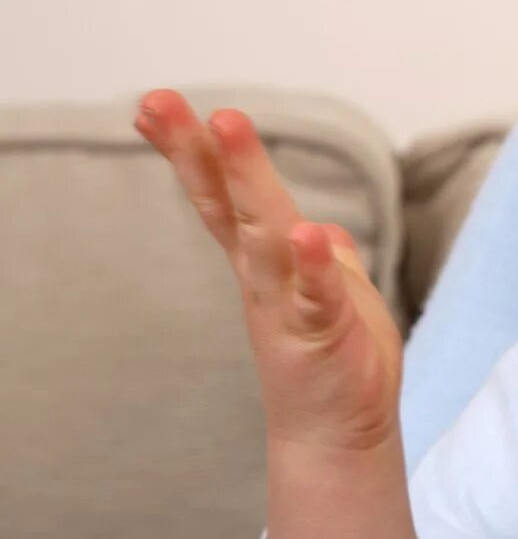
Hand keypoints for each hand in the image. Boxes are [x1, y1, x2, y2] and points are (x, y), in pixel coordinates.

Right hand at [136, 89, 403, 453]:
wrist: (341, 437)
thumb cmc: (336, 361)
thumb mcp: (330, 295)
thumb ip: (321, 259)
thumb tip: (315, 228)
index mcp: (266, 262)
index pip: (223, 198)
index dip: (193, 151)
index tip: (155, 106)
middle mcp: (265, 278)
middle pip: (227, 204)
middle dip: (196, 151)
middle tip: (159, 100)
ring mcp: (289, 305)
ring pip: (264, 235)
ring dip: (248, 182)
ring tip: (228, 127)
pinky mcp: (323, 337)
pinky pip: (317, 297)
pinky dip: (313, 267)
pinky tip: (306, 236)